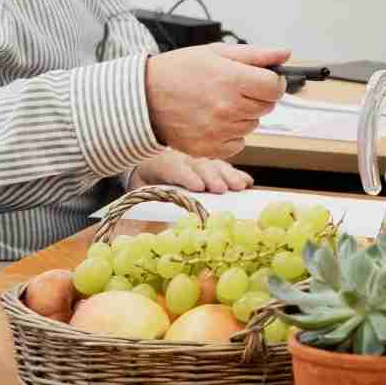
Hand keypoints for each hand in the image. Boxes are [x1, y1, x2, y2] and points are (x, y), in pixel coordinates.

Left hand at [126, 150, 254, 194]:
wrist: (146, 165)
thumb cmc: (144, 183)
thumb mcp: (138, 193)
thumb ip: (144, 206)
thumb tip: (147, 226)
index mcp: (163, 165)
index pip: (176, 169)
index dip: (188, 177)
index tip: (199, 187)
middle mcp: (183, 159)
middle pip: (199, 166)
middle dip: (212, 177)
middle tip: (222, 189)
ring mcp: (198, 159)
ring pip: (214, 164)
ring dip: (228, 175)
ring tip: (240, 186)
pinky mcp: (209, 163)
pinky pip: (224, 166)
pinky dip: (236, 174)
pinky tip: (247, 182)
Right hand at [142, 44, 287, 155]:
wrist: (143, 98)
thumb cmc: (179, 70)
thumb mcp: (216, 52)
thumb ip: (255, 55)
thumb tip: (285, 54)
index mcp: (231, 80)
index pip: (275, 87)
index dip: (273, 82)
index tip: (264, 80)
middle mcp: (227, 108)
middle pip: (267, 107)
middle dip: (258, 97)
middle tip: (235, 89)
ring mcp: (218, 131)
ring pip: (252, 125)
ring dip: (243, 115)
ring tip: (219, 103)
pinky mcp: (209, 149)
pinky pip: (238, 144)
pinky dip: (231, 135)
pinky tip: (213, 120)